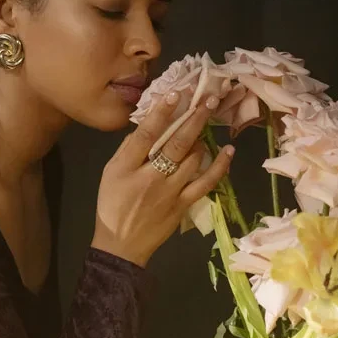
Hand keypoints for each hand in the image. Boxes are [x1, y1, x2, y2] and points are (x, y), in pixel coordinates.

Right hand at [91, 91, 234, 266]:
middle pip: (175, 143)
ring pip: (193, 159)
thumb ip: (128, 149)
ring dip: (203, 136)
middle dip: (193, 118)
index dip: (161, 112)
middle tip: (208, 98)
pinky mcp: (184, 204)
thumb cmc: (112, 203)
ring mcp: (170, 191)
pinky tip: (228, 151)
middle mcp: (150, 177)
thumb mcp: (109, 173)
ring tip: (209, 116)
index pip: (146, 134)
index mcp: (126, 167)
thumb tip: (148, 125)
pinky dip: (219, 166)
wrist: (121, 244)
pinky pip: (206, 182)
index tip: (175, 93)